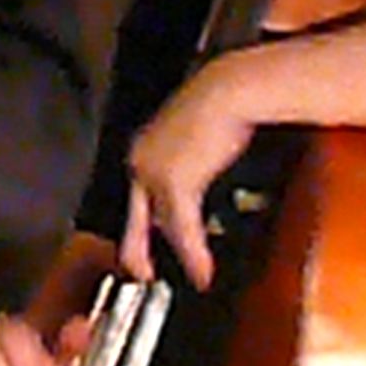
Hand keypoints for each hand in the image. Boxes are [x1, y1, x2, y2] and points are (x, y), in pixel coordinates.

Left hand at [119, 55, 256, 289]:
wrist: (228, 89)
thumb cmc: (222, 103)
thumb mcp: (199, 136)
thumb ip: (191, 161)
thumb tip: (199, 177)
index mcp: (144, 149)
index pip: (137, 197)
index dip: (142, 224)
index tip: (148, 240)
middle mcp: (141, 161)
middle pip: (136, 215)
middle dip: (137, 247)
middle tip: (141, 272)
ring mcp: (153, 172)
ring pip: (161, 225)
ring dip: (178, 256)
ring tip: (193, 276)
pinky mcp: (173, 182)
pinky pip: (181, 228)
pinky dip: (193, 253)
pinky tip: (202, 271)